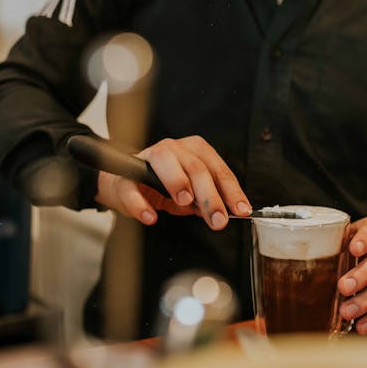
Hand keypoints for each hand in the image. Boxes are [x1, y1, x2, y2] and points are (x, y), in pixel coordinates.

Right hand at [94, 135, 250, 228]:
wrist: (126, 182)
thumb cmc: (162, 185)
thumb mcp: (190, 193)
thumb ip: (206, 200)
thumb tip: (225, 212)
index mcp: (195, 150)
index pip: (218, 170)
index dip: (231, 191)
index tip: (240, 210)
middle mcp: (174, 148)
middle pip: (196, 168)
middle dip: (210, 196)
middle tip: (218, 219)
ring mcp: (149, 157)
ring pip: (166, 163)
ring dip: (177, 183)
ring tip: (185, 203)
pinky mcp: (126, 173)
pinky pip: (132, 187)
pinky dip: (141, 203)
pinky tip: (150, 216)